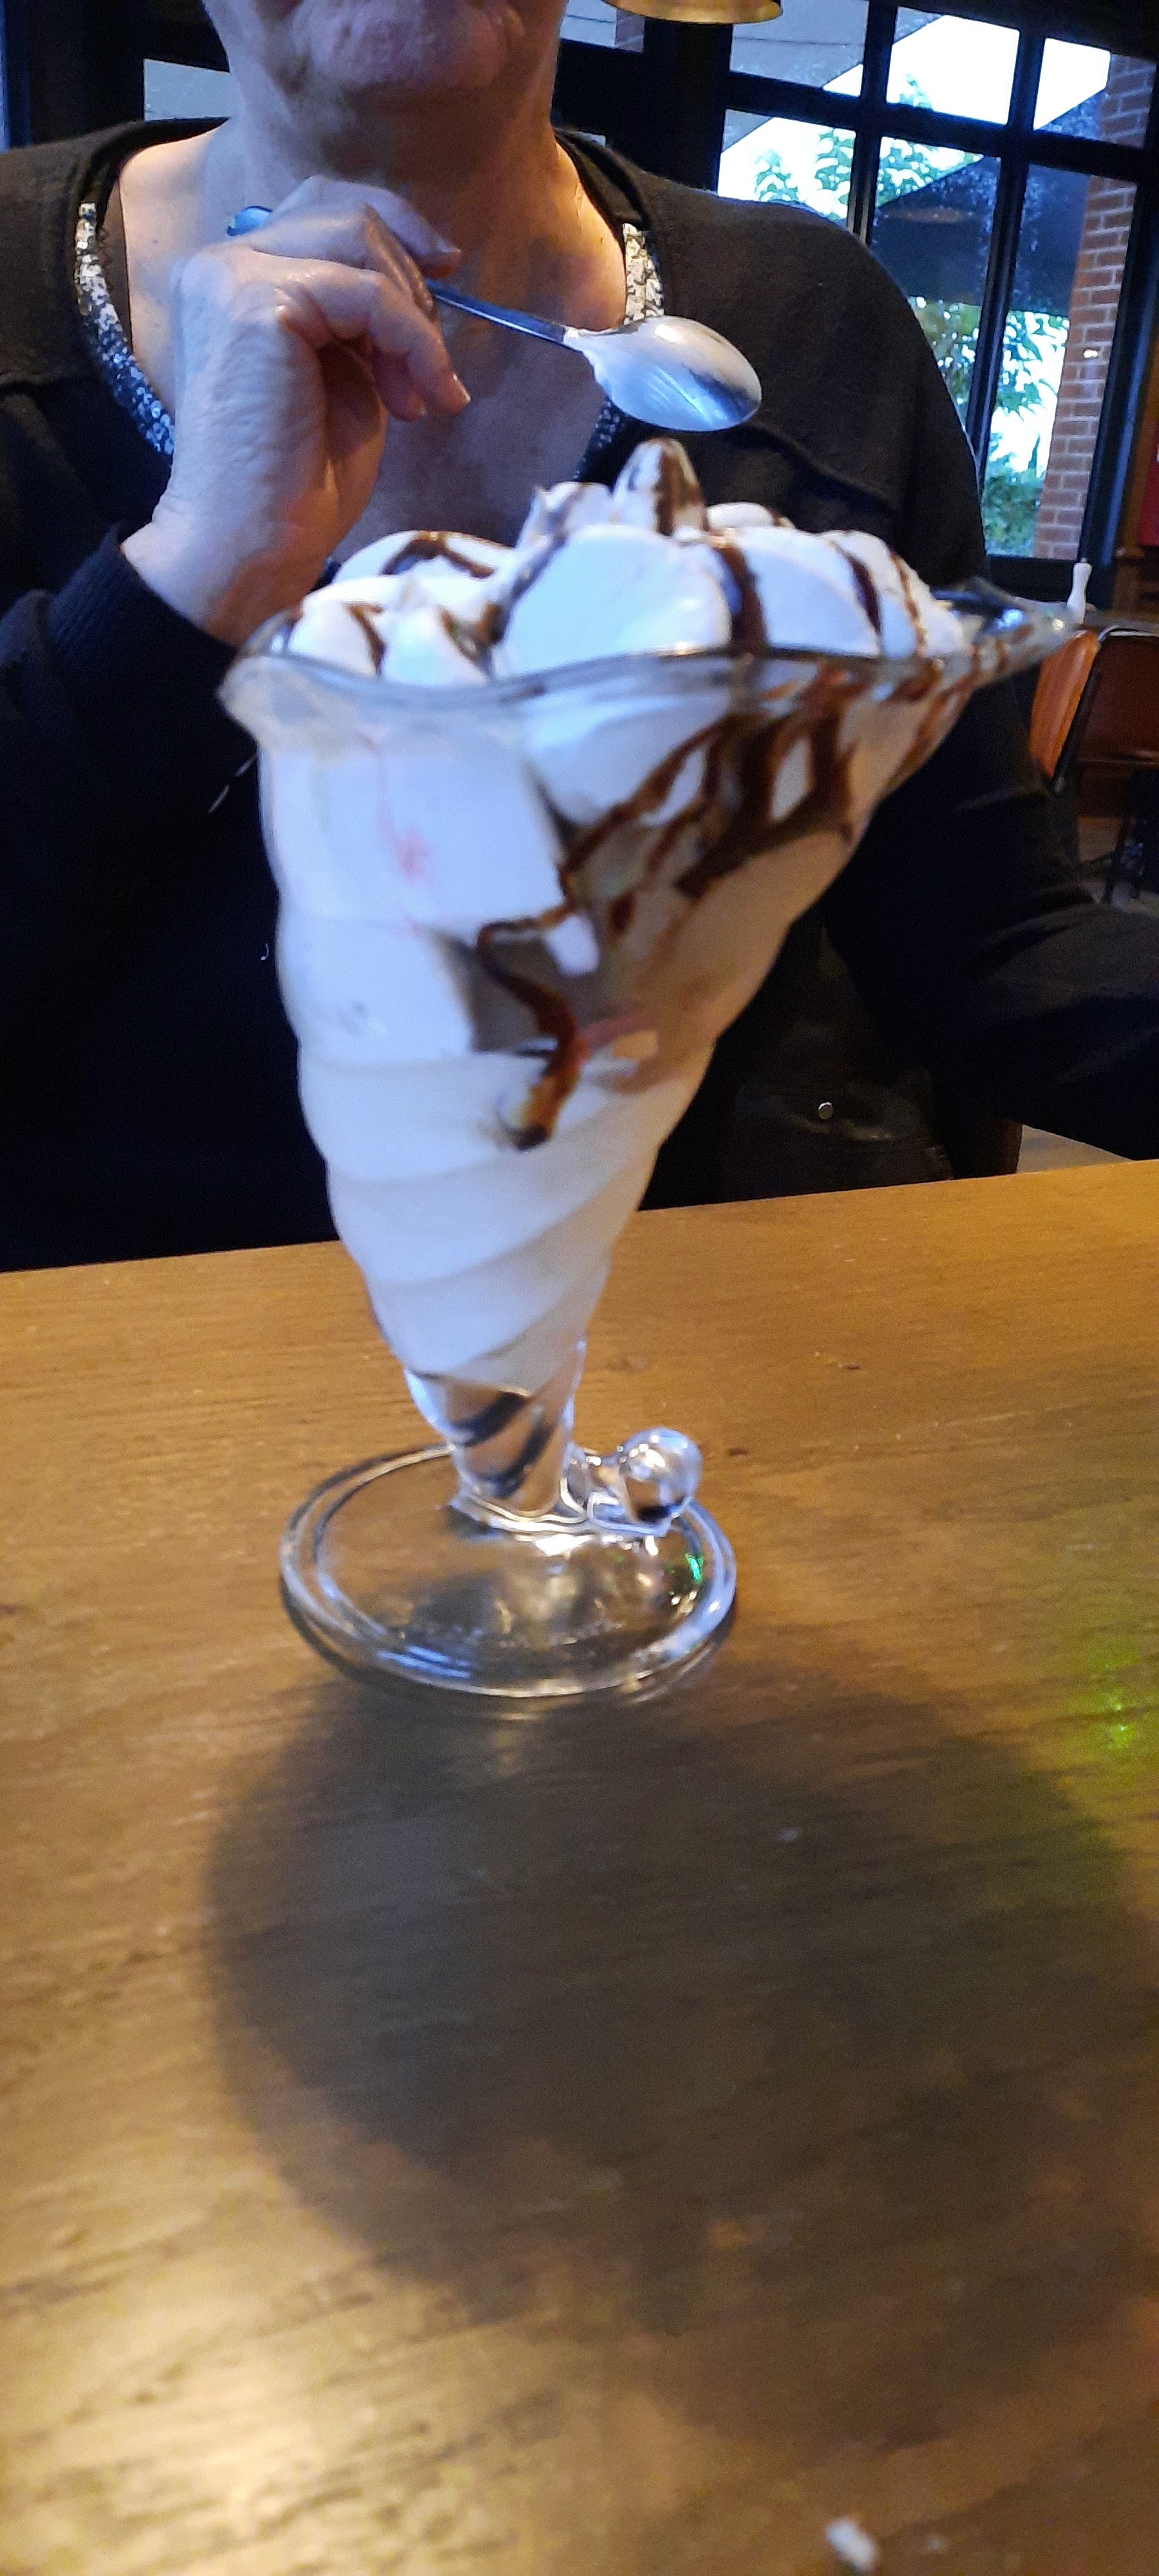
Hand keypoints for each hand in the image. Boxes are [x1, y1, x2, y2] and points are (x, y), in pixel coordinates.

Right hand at [123, 178, 468, 645]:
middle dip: (410, 281)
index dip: (393, 230)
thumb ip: (359, 320)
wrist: (251, 546)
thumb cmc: (294, 484)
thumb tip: (421, 280)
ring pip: (359, 241)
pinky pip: (367, 294)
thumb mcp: (340, 375)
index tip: (445, 270)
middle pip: (343, 212)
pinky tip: (421, 401)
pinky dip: (413, 342)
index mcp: (232, 279)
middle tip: (432, 367)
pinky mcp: (257, 302)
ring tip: (421, 393)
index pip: (318, 208)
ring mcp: (232, 276)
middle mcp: (220, 263)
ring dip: (413, 318)